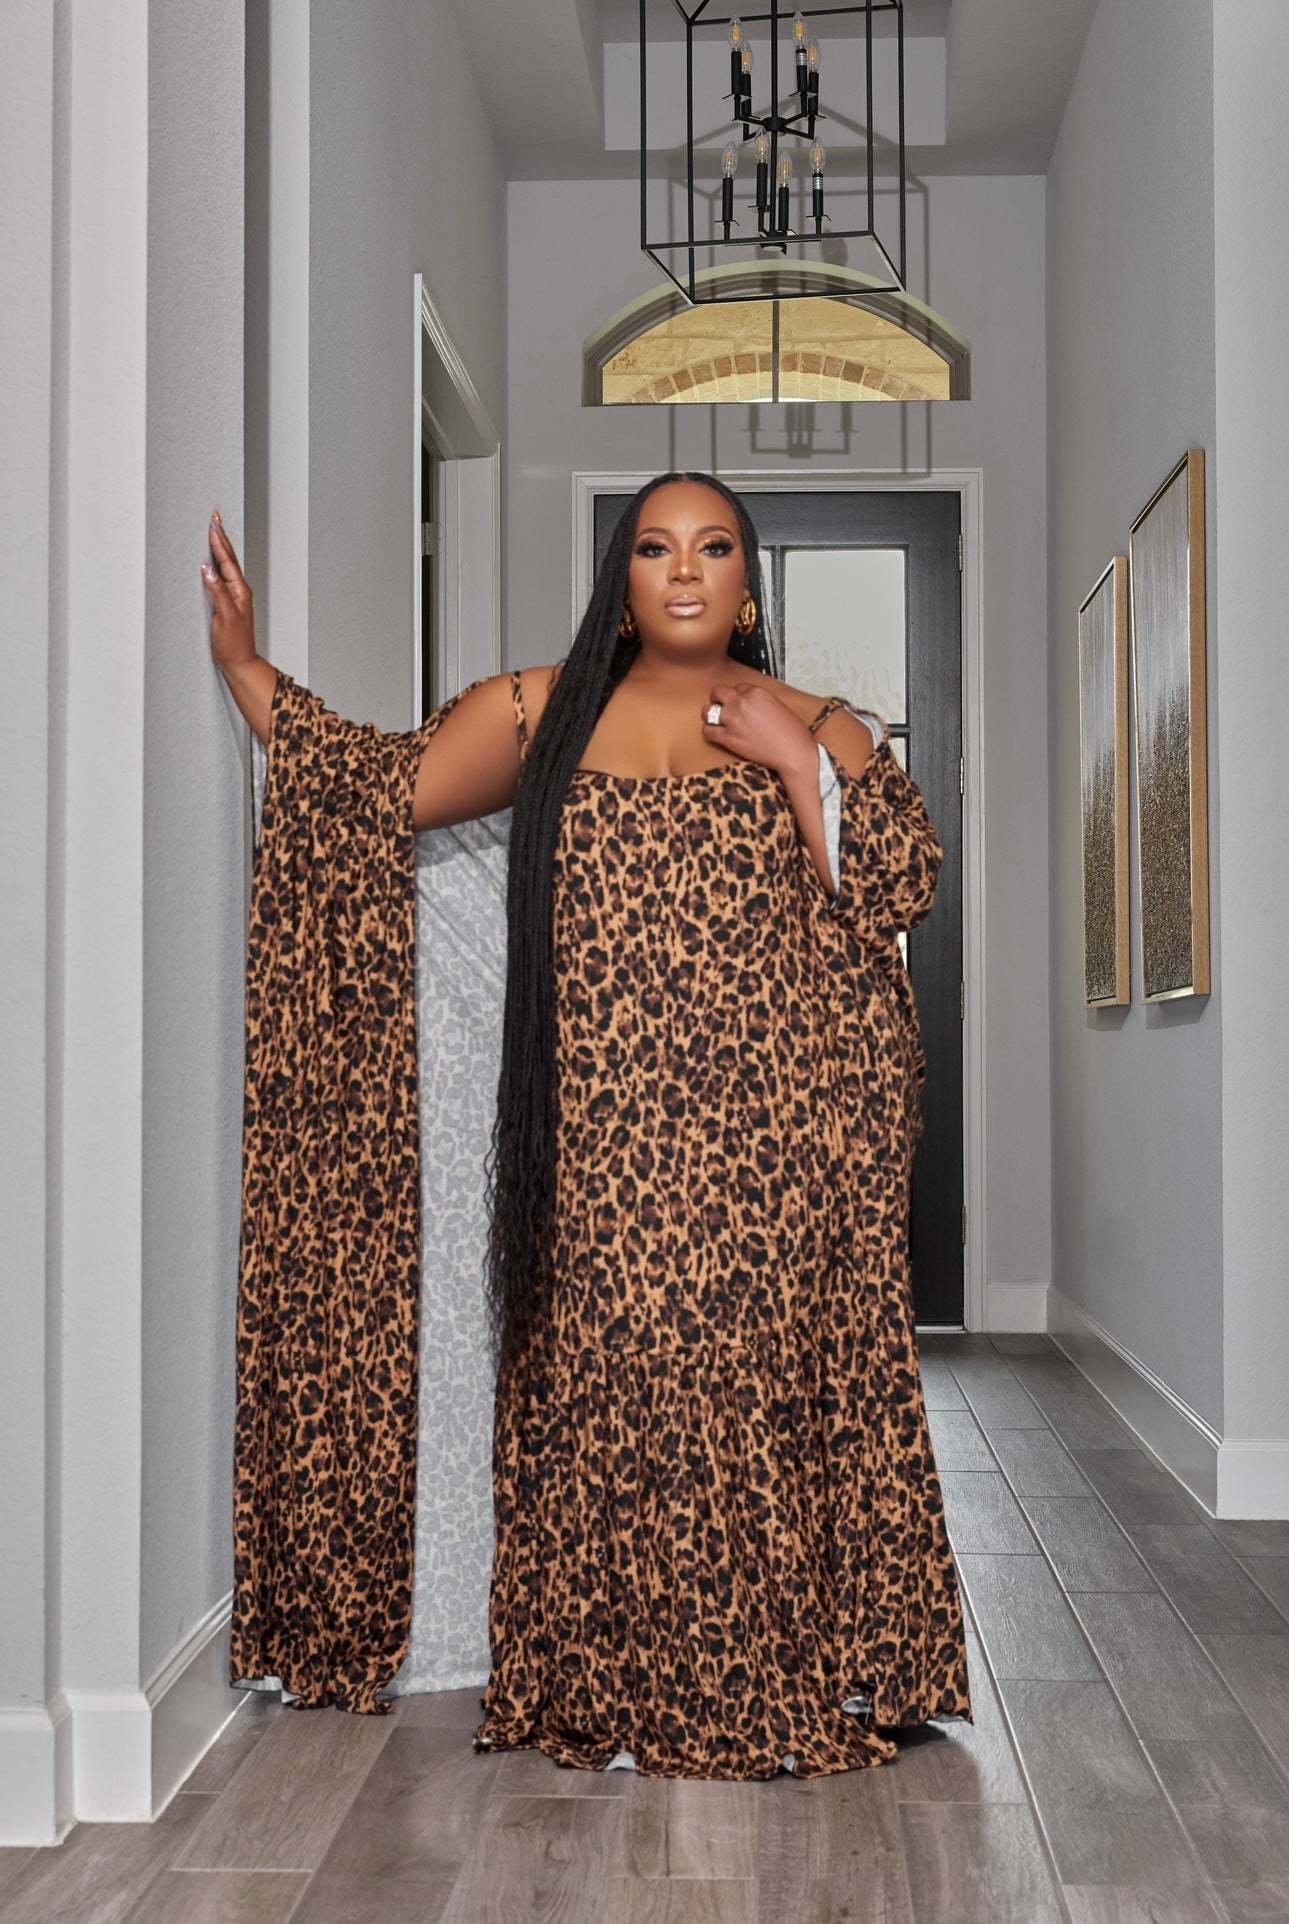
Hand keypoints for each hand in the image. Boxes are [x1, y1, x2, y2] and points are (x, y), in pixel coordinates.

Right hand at [201, 512, 256, 669]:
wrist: (239, 663)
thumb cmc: (234, 644)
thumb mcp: (225, 616)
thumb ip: (217, 592)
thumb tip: (208, 569)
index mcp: (240, 591)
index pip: (227, 560)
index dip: (219, 541)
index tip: (212, 524)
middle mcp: (238, 591)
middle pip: (228, 558)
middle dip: (221, 538)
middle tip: (215, 519)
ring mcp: (233, 597)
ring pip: (224, 566)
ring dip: (219, 549)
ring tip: (214, 532)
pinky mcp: (226, 604)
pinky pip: (220, 578)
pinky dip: (215, 565)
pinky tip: (211, 562)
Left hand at [700, 679, 815, 779]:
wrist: (794, 752)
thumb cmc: (792, 733)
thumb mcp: (778, 706)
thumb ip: (761, 702)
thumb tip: (752, 706)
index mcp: (756, 692)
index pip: (738, 687)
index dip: (737, 696)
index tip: (739, 703)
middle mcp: (742, 702)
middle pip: (718, 692)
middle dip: (718, 698)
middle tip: (719, 705)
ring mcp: (733, 720)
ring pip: (708, 711)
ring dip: (709, 715)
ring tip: (713, 720)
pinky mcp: (729, 738)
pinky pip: (707, 732)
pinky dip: (709, 732)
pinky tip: (714, 734)